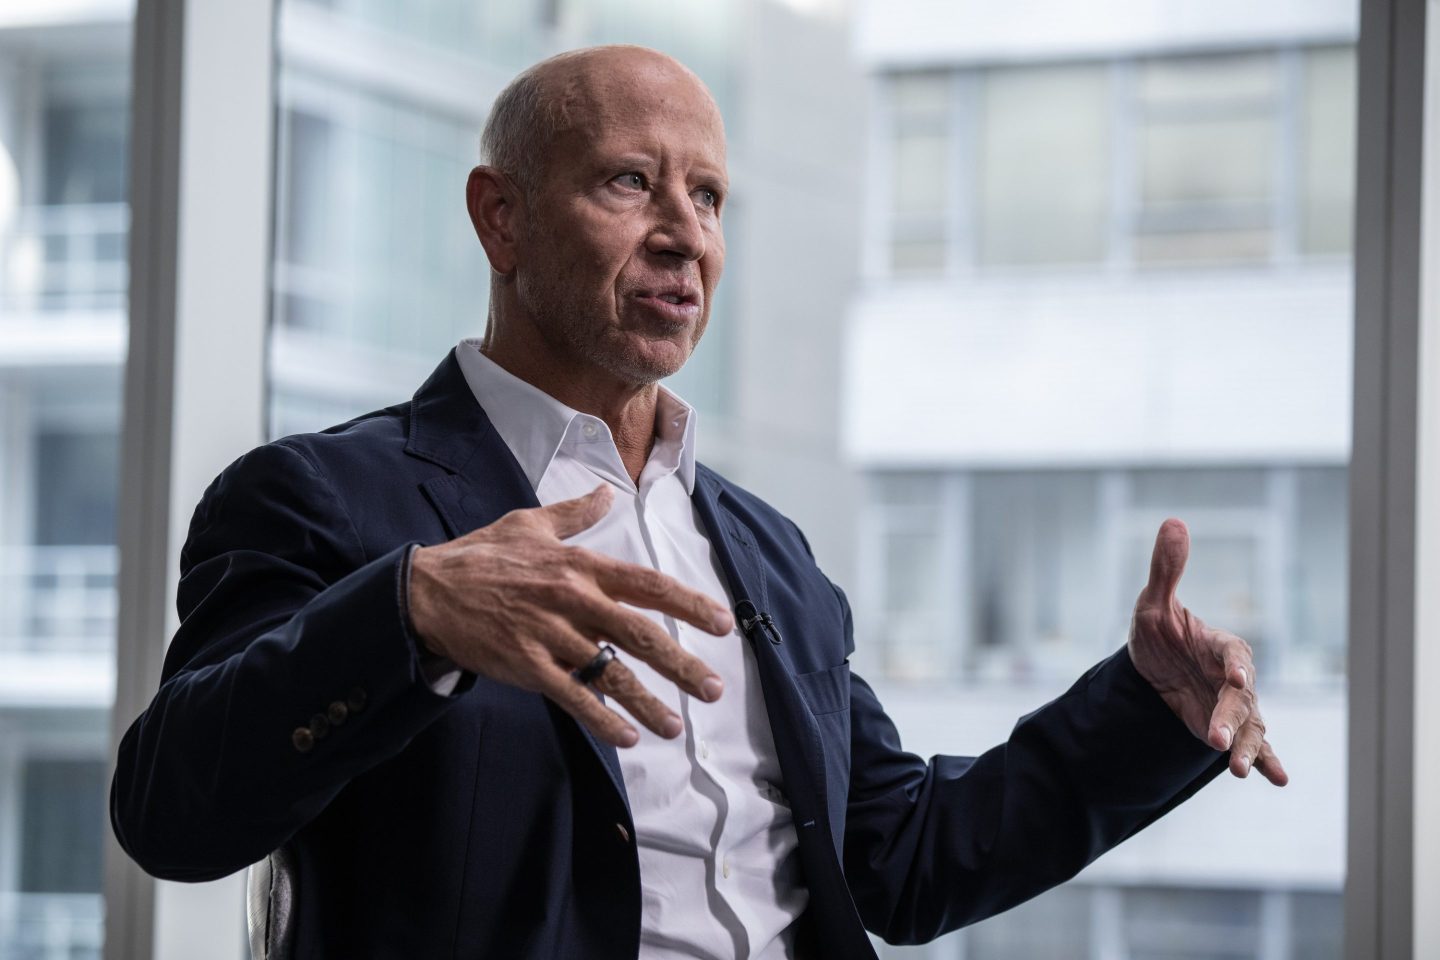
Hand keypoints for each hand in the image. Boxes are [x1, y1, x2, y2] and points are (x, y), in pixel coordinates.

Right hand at [408, 484, 733, 747]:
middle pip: (641, 635)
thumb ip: (575, 513)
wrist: (425, 591)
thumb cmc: (480, 556)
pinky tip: (625, 737)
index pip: (648, 585)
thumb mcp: (528, 523)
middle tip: (715, 689)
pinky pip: (572, 697)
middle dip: (682, 664)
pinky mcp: (526, 665)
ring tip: (675, 726)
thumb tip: (607, 493)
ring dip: (648, 703)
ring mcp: (550, 635)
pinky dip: (601, 719)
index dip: (689, 603)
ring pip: (611, 673)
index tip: (723, 622)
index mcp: (580, 566)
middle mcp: (573, 600)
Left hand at [1127, 518, 1288, 785]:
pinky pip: (1255, 744)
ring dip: (1248, 747)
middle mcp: (1235, 676)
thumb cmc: (1159, 631)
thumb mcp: (1153, 602)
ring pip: (1252, 726)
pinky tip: (1277, 779)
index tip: (1234, 680)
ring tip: (1240, 770)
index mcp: (1221, 645)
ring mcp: (1236, 704)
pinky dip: (1267, 760)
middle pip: (1241, 698)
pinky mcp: (1231, 727)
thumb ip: (1166, 568)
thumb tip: (1173, 521)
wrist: (1154, 666)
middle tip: (1215, 740)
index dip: (1235, 666)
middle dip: (1231, 718)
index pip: (1233, 654)